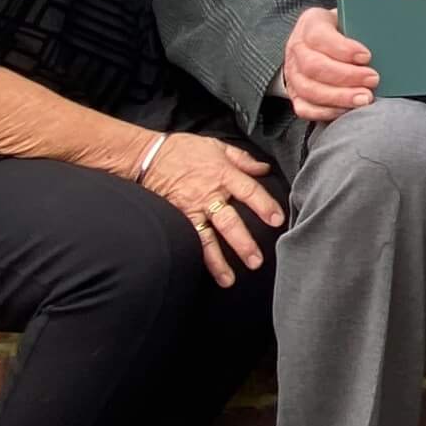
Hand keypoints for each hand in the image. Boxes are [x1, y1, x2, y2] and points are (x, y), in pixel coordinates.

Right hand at [141, 134, 284, 287]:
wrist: (149, 156)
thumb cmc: (184, 149)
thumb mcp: (217, 146)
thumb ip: (242, 159)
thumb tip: (264, 168)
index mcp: (223, 174)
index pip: (249, 192)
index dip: (264, 205)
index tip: (277, 220)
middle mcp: (209, 194)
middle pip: (229, 222)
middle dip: (243, 243)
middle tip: (255, 261)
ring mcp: (191, 209)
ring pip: (207, 238)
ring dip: (218, 261)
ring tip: (229, 279)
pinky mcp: (177, 218)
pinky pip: (188, 239)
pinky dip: (195, 255)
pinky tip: (203, 269)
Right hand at [283, 7, 378, 121]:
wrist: (325, 42)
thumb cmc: (344, 30)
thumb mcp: (351, 18)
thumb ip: (362, 26)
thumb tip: (386, 39)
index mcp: (310, 23)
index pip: (318, 36)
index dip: (342, 49)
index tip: (366, 56)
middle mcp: (297, 48)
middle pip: (314, 66)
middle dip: (346, 76)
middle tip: (373, 80)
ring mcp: (293, 73)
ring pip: (310, 90)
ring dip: (340, 97)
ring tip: (365, 98)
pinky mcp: (295, 95)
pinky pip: (306, 109)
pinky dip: (328, 111)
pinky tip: (348, 109)